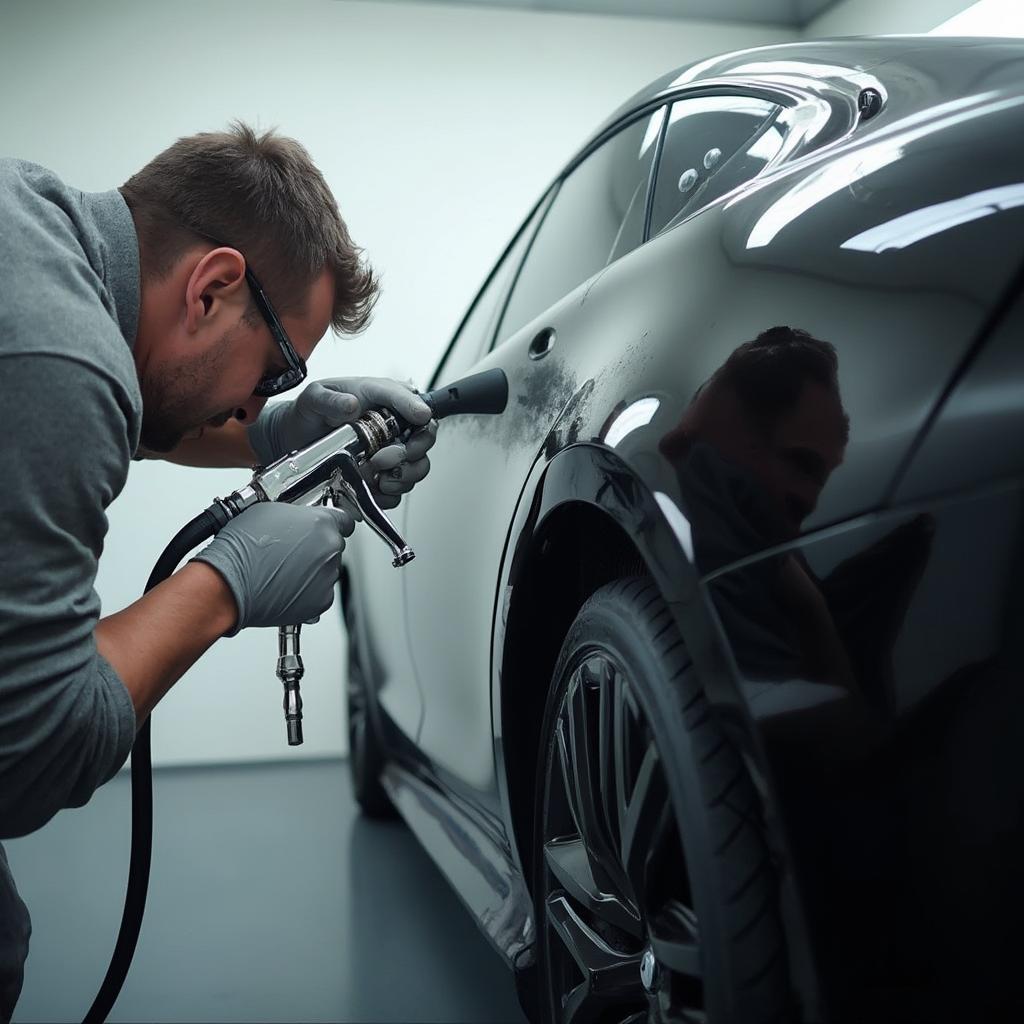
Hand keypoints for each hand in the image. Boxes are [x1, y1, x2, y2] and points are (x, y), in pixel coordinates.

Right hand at [191, 503, 354, 634]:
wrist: (229, 584)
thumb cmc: (241, 549)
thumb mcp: (268, 512)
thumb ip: (295, 515)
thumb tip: (299, 518)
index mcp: (321, 523)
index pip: (344, 519)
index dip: (332, 523)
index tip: (326, 527)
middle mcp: (329, 548)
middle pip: (333, 545)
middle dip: (317, 547)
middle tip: (292, 551)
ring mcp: (327, 575)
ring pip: (327, 569)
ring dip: (312, 569)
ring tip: (284, 571)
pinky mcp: (321, 600)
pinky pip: (321, 592)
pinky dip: (308, 591)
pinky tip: (286, 586)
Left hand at [247, 376, 436, 508]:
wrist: (294, 438)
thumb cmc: (311, 412)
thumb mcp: (315, 396)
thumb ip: (331, 399)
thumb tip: (352, 405)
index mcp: (385, 399)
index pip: (416, 402)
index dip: (421, 412)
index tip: (419, 419)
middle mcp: (394, 426)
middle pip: (425, 440)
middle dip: (410, 454)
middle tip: (383, 458)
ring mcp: (391, 452)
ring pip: (417, 469)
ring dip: (400, 477)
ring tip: (375, 476)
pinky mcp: (383, 476)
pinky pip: (398, 491)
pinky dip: (386, 494)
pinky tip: (370, 487)